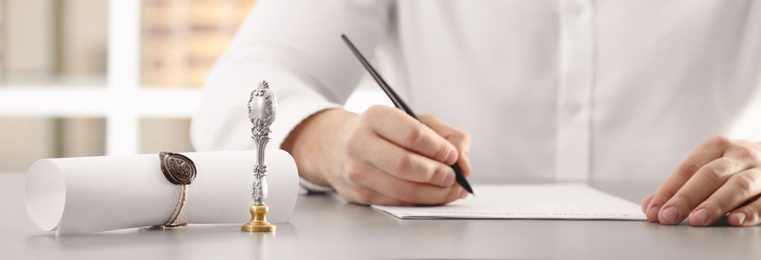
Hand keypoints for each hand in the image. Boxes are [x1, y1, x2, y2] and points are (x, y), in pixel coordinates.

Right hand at [282, 105, 471, 205]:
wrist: (335, 146)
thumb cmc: (380, 131)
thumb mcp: (411, 119)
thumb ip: (444, 133)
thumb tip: (463, 159)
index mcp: (374, 117)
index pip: (412, 134)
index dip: (438, 148)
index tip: (453, 155)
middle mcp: (360, 143)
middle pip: (406, 165)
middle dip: (437, 174)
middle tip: (454, 177)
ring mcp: (356, 171)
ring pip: (402, 189)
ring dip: (434, 193)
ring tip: (450, 189)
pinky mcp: (358, 194)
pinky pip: (396, 202)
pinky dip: (420, 202)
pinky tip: (433, 196)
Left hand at [641, 135, 760, 225]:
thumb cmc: (734, 165)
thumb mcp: (708, 165)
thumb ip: (679, 186)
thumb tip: (651, 205)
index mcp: (716, 146)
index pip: (687, 168)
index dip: (669, 190)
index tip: (654, 210)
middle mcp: (739, 155)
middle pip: (709, 175)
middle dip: (686, 197)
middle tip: (669, 216)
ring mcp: (760, 170)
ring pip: (738, 185)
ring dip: (715, 204)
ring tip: (697, 220)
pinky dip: (750, 211)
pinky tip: (735, 220)